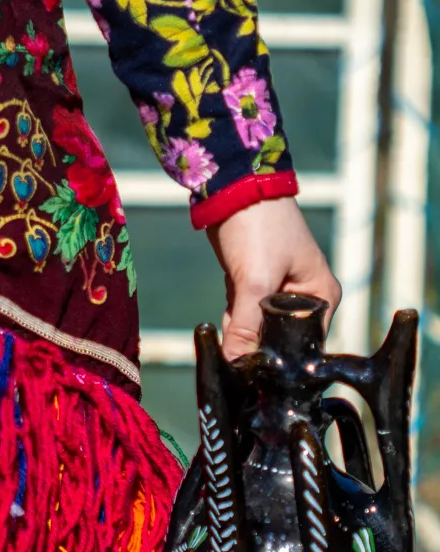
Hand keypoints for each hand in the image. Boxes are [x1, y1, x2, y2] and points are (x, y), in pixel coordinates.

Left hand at [207, 198, 340, 359]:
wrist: (234, 187)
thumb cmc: (258, 227)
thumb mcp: (254, 280)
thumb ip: (246, 325)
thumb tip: (237, 363)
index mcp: (322, 296)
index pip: (304, 344)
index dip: (278, 355)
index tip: (254, 364)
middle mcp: (306, 295)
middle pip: (278, 337)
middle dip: (254, 338)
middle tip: (237, 334)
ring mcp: (280, 289)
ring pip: (257, 325)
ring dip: (240, 324)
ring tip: (236, 298)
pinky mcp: (256, 283)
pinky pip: (244, 311)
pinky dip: (233, 310)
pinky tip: (229, 292)